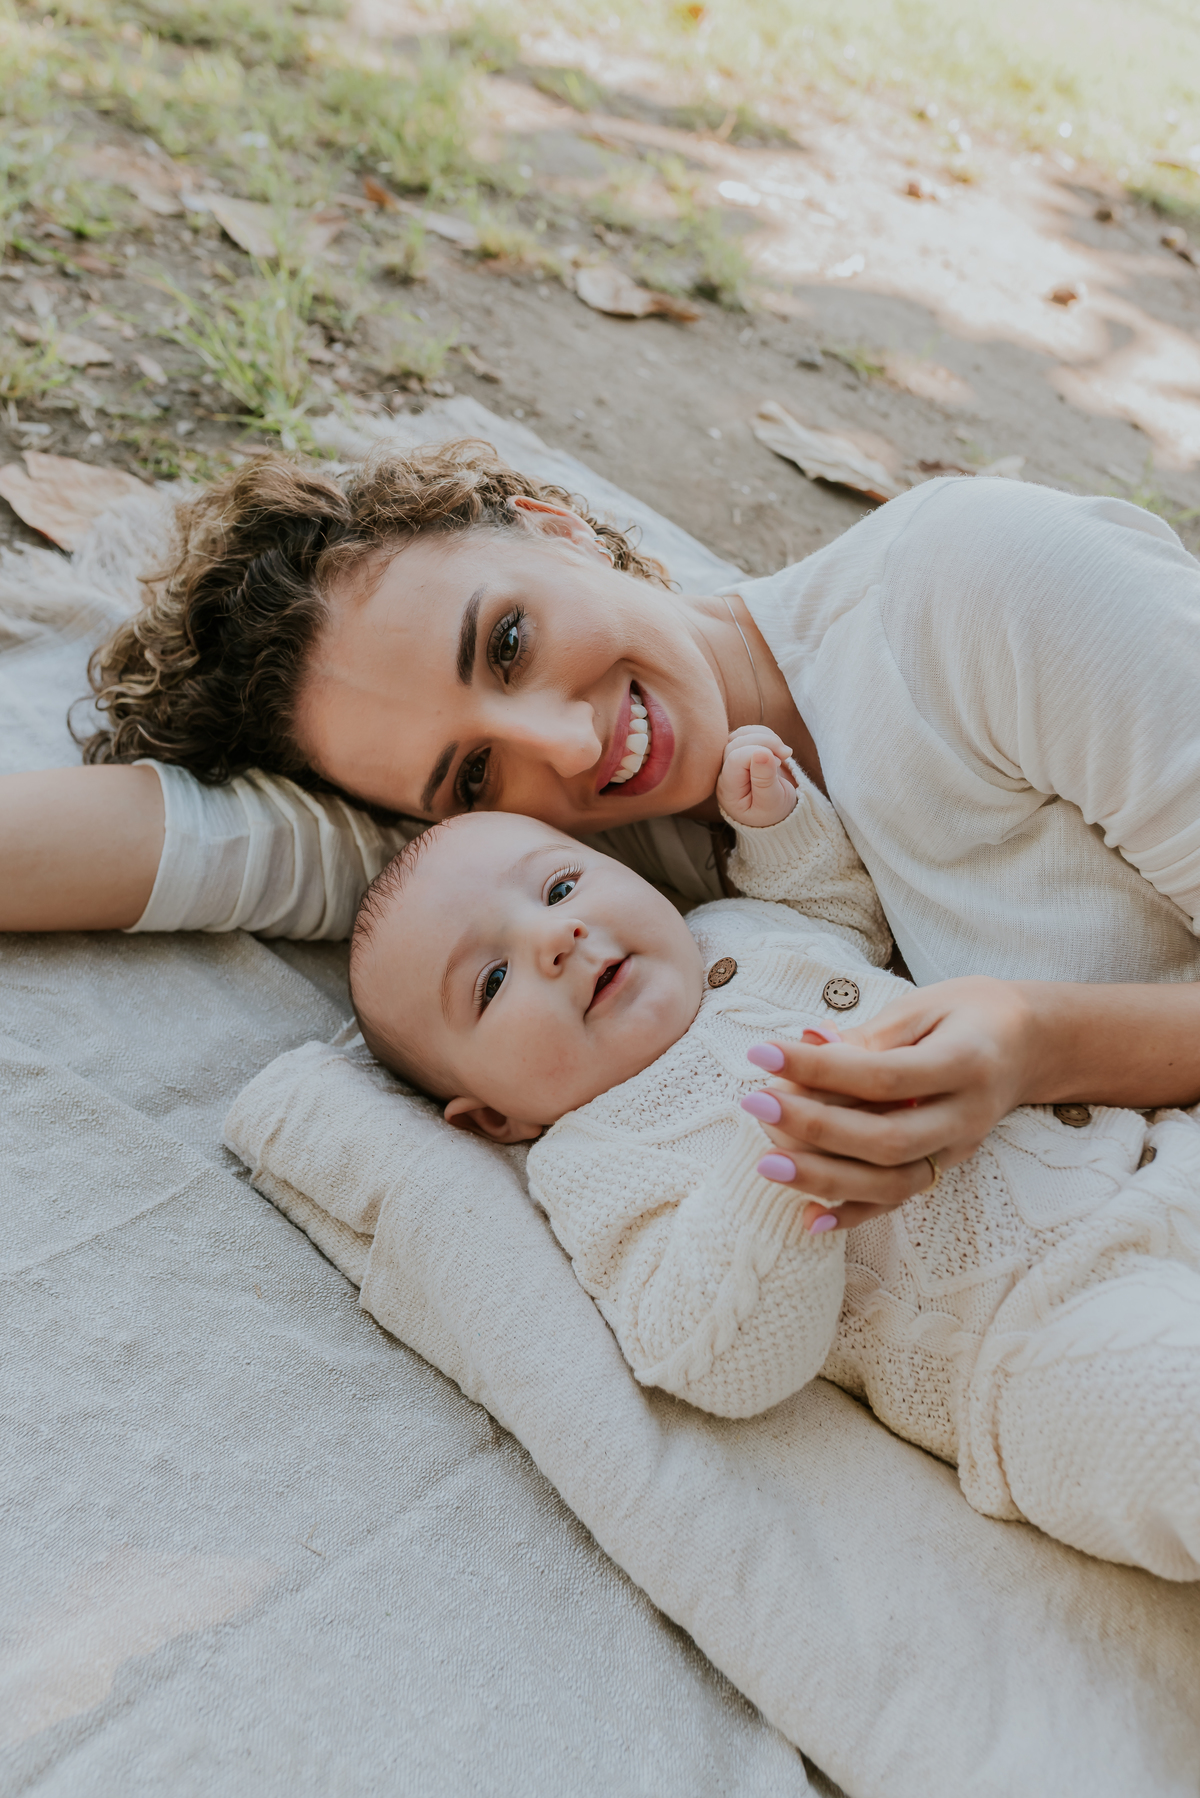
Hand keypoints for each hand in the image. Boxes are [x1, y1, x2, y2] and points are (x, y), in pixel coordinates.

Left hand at [717, 725, 797, 827]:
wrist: (777, 813)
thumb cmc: (773, 812)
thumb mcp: (772, 802)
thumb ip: (765, 780)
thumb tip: (762, 752)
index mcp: (728, 789)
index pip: (735, 759)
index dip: (758, 753)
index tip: (778, 763)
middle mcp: (724, 773)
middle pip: (735, 743)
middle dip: (764, 742)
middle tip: (785, 754)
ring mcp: (730, 761)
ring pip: (740, 734)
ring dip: (765, 736)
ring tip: (783, 752)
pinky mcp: (740, 752)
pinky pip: (747, 733)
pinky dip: (765, 734)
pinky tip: (777, 748)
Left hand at [740, 977, 1037, 1232]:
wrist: (1031, 1044)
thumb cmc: (971, 1013)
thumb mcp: (925, 1006)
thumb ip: (871, 1035)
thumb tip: (808, 1046)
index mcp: (966, 1063)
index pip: (882, 1075)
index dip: (818, 1068)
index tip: (762, 1052)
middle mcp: (967, 1116)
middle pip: (887, 1139)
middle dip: (815, 1128)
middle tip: (755, 1105)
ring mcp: (959, 1150)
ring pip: (892, 1182)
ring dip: (826, 1179)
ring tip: (767, 1164)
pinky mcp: (946, 1169)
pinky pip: (899, 1201)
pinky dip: (854, 1215)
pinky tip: (808, 1220)